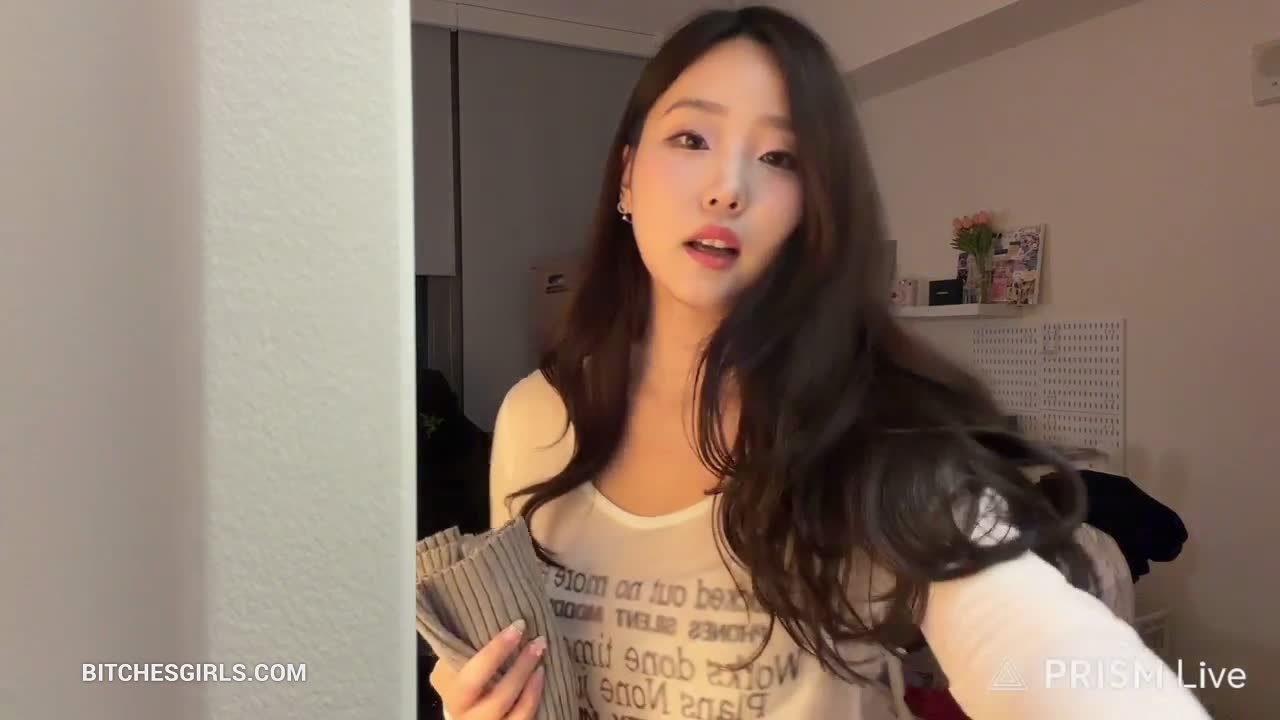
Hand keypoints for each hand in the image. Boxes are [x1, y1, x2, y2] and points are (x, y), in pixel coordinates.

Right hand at [429, 619, 546, 718]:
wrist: (463, 707)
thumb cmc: (463, 673)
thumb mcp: (456, 660)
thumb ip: (466, 643)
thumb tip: (495, 606)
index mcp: (452, 691)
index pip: (473, 675)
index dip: (497, 651)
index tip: (519, 625)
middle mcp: (467, 714)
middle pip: (498, 698)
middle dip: (521, 668)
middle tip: (539, 640)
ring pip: (515, 715)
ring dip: (532, 684)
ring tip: (542, 658)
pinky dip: (534, 699)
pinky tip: (541, 677)